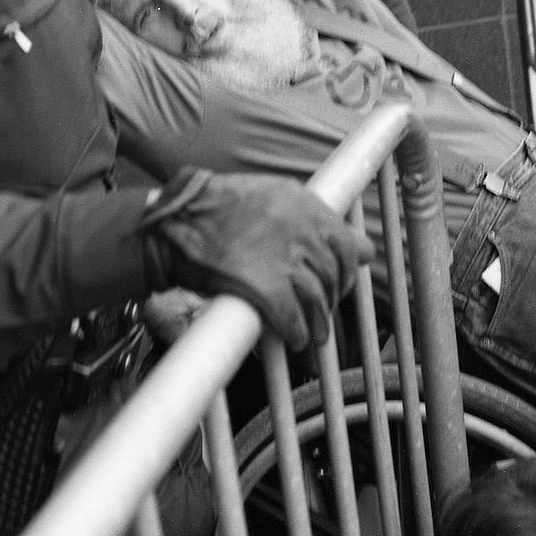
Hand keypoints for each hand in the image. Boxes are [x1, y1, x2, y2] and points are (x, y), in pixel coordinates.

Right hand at [140, 168, 373, 350]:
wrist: (174, 217)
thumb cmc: (215, 207)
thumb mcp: (272, 195)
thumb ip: (312, 218)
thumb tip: (360, 248)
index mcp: (304, 205)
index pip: (348, 243)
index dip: (347, 269)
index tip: (341, 282)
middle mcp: (300, 230)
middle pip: (332, 274)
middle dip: (332, 299)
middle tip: (324, 312)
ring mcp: (283, 259)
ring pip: (316, 299)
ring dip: (317, 323)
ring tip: (314, 337)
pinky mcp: (264, 286)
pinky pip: (292, 318)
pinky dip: (296, 333)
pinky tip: (293, 340)